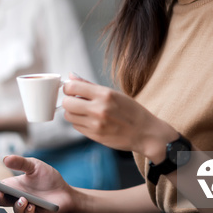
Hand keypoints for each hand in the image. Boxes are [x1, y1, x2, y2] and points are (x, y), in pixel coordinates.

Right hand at [0, 155, 73, 212]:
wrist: (65, 192)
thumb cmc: (48, 178)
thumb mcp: (34, 165)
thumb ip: (21, 162)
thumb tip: (5, 158)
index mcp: (11, 185)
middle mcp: (15, 197)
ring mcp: (24, 206)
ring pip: (14, 209)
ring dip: (16, 204)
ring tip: (23, 198)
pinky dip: (29, 210)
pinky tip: (32, 204)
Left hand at [62, 73, 176, 155]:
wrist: (145, 133)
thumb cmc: (131, 111)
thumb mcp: (114, 93)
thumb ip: (90, 85)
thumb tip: (71, 76)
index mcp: (105, 94)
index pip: (72, 87)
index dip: (68, 88)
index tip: (72, 89)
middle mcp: (99, 109)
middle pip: (67, 103)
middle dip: (69, 101)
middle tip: (76, 101)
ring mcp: (96, 124)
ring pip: (69, 116)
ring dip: (73, 113)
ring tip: (84, 111)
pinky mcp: (95, 136)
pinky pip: (76, 127)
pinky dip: (79, 123)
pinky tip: (90, 121)